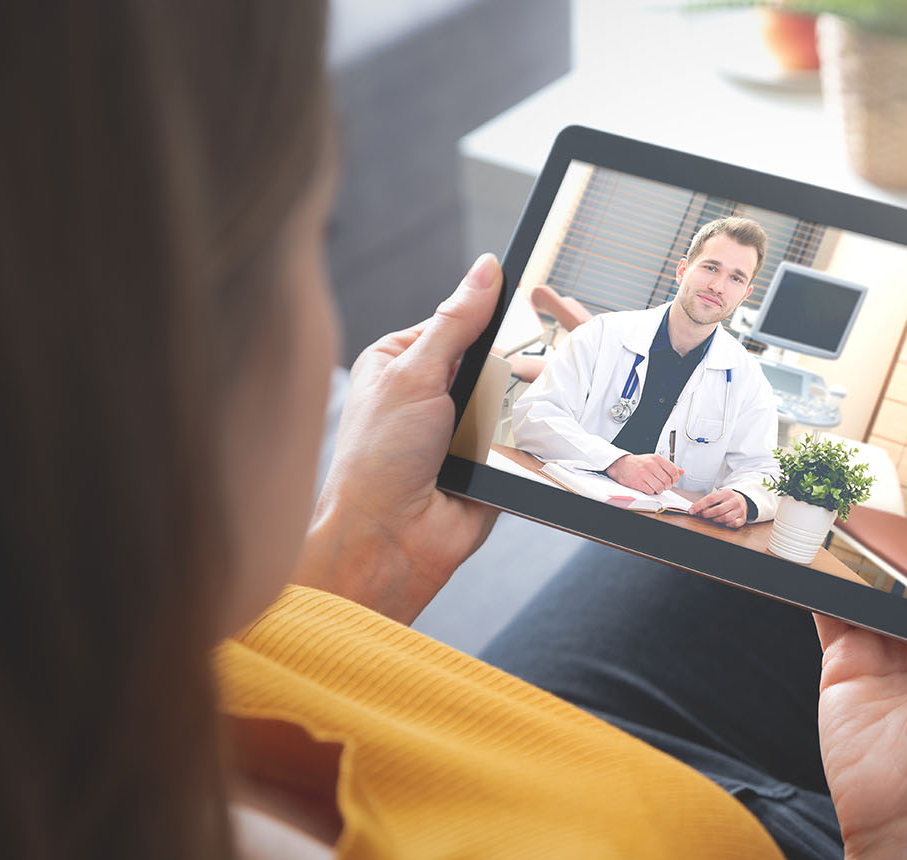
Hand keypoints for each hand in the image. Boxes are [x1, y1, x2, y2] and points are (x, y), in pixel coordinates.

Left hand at [293, 254, 502, 622]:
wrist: (390, 542)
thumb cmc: (378, 461)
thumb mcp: (413, 375)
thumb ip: (455, 323)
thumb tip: (485, 270)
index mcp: (399, 362)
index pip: (457, 320)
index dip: (488, 312)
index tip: (526, 297)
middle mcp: (429, 394)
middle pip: (490, 358)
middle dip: (508, 364)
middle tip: (526, 362)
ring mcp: (461, 429)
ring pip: (511, 398)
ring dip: (517, 405)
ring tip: (518, 409)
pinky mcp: (489, 462)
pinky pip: (522, 438)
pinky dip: (527, 438)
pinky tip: (528, 437)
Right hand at [606, 453, 681, 494]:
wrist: (621, 465)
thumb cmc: (638, 463)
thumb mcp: (654, 460)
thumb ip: (668, 466)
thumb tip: (681, 471)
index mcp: (657, 458)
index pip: (673, 470)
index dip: (675, 478)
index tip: (673, 481)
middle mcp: (651, 465)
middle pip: (667, 480)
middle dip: (667, 486)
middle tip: (664, 485)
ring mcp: (644, 474)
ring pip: (660, 487)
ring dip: (659, 490)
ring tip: (656, 487)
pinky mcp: (638, 482)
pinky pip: (651, 491)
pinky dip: (651, 491)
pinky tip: (649, 487)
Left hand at [687, 488, 747, 527]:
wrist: (743, 500)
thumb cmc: (727, 499)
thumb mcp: (719, 496)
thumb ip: (707, 502)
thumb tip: (694, 510)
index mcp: (726, 493)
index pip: (711, 499)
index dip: (699, 505)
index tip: (692, 510)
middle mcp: (734, 500)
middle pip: (717, 510)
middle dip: (706, 514)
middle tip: (702, 516)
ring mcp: (740, 510)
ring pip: (724, 518)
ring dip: (715, 520)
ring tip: (712, 518)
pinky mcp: (743, 518)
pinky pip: (733, 524)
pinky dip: (726, 524)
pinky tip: (723, 522)